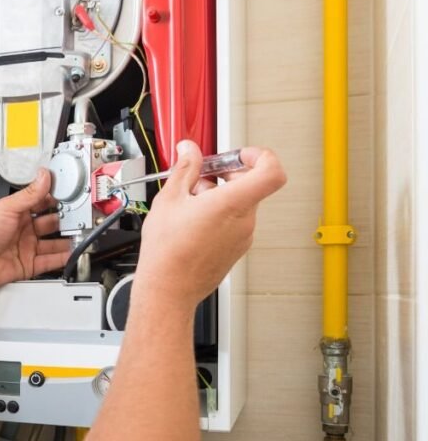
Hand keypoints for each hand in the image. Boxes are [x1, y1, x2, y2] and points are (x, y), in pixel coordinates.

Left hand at [0, 169, 69, 294]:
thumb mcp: (6, 208)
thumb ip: (29, 193)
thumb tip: (43, 175)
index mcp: (15, 212)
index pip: (39, 202)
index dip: (53, 198)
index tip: (68, 194)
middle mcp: (21, 229)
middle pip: (49, 223)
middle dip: (63, 219)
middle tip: (76, 215)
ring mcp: (26, 247)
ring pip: (52, 242)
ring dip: (66, 239)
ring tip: (78, 234)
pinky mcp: (29, 264)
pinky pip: (50, 261)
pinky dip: (62, 257)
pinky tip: (72, 252)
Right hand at [135, 141, 286, 305]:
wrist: (168, 289)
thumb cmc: (168, 253)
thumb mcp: (169, 199)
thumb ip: (185, 169)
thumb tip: (190, 151)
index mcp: (232, 203)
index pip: (271, 170)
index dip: (259, 155)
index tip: (238, 155)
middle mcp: (244, 220)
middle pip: (250, 184)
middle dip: (226, 174)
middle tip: (200, 176)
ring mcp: (243, 237)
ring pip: (240, 203)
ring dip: (218, 196)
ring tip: (188, 204)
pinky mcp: (237, 249)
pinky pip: (234, 222)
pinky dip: (218, 214)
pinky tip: (192, 221)